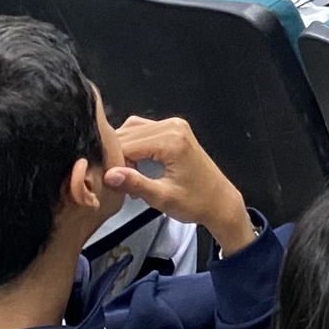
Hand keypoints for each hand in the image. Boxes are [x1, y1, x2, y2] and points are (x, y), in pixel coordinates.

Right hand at [105, 116, 255, 252]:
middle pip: (127, 134)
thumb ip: (135, 183)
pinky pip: (143, 131)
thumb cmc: (196, 202)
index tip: (110, 182)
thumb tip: (109, 174)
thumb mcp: (162, 198)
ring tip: (127, 176)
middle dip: (117, 157)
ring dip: (124, 151)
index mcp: (172, 140)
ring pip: (132, 130)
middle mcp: (173, 126)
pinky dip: (133, 146)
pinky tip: (134, 166)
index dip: (114, 164)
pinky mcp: (174, 130)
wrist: (219, 201)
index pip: (126, 144)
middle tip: (118, 182)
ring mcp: (174, 125)